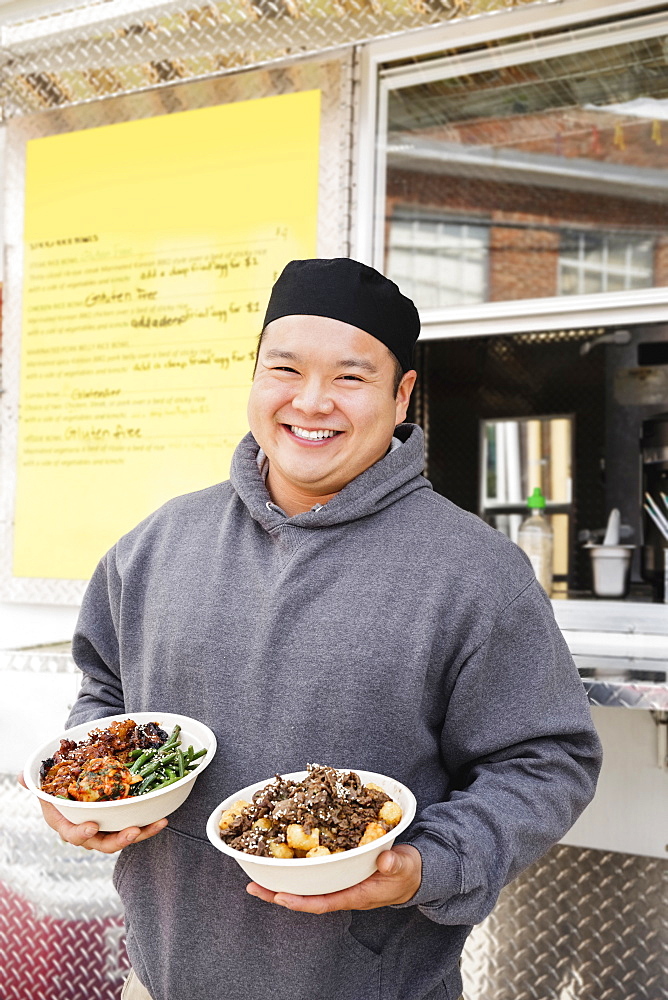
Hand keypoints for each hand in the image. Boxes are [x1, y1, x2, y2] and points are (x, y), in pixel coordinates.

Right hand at [17, 773, 167, 853]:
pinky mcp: (120, 822)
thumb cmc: (59, 779)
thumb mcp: (46, 777)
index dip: (81, 832)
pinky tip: (163, 818)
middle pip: (101, 842)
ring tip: (157, 824)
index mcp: (65, 822)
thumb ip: (36, 778)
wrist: (76, 776)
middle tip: (133, 831)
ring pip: (122, 837)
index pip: (71, 833)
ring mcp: (104, 828)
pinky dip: (148, 824)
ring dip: (140, 833)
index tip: (92, 826)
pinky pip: (134, 827)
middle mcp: (85, 830)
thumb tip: (23, 777)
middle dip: (118, 840)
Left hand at [246, 843, 420, 912]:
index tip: (280, 897)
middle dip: (278, 893)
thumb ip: (395, 863)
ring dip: (281, 882)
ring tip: (256, 875)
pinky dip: (295, 869)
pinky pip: (312, 873)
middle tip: (253, 885)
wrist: (411, 872)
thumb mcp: (404, 866)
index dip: (301, 901)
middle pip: (305, 896)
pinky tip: (281, 860)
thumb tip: (384, 859)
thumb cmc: (407, 871)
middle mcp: (342, 891)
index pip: (323, 902)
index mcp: (355, 894)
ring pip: (305, 886)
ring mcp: (338, 882)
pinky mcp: (338, 870)